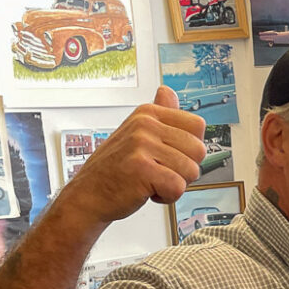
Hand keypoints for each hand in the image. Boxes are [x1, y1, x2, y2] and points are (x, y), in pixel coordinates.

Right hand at [60, 86, 207, 229]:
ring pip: (191, 171)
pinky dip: (167, 197)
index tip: (169, 157)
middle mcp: (145, 124)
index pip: (198, 126)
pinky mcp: (141, 168)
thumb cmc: (116, 169)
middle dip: (185, 170)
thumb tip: (167, 91)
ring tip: (151, 181)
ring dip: (175, 185)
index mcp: (148, 113)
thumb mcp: (136, 135)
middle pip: (199, 150)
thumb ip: (159, 115)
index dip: (190, 149)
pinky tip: (147, 192)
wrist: (89, 194)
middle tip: (159, 172)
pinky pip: (178, 187)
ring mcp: (141, 144)